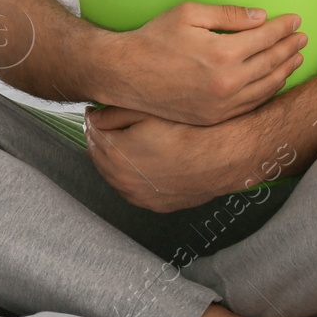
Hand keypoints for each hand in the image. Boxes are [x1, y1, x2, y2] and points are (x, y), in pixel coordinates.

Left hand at [85, 103, 292, 211]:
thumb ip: (115, 114)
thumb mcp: (149, 111)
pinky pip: (131, 189)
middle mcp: (123, 181)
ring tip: (123, 140)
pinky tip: (138, 161)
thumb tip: (94, 117)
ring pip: (113, 175)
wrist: (224, 157)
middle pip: (98, 156)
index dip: (94, 119)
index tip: (98, 111)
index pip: (92, 134)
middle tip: (106, 124)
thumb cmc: (192, 131)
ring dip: (112, 158)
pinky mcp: (155, 204)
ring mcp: (139, 196)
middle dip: (100, 139)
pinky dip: (129, 175)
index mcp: (116, 155)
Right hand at [97, 3, 305, 125]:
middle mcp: (227, 83)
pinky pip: (250, 106)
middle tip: (302, 38)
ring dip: (284, 71)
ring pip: (265, 88)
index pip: (265, 38)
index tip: (295, 20)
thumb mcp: (189, 14)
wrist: (126, 74)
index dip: (283, 28)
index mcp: (223, 54)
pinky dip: (266, 92)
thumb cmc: (154, 38)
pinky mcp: (213, 118)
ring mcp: (221, 105)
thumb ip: (229, 15)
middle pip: (270, 63)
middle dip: (289, 48)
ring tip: (295, 59)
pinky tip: (272, 82)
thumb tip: (260, 17)